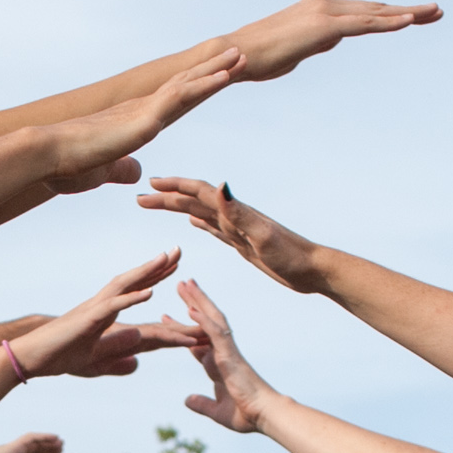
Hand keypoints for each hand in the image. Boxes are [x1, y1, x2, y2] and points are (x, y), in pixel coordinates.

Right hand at [8, 253, 185, 379]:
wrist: (31, 357)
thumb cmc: (59, 358)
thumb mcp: (96, 365)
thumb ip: (117, 362)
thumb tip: (137, 363)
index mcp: (107, 316)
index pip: (136, 295)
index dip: (155, 280)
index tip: (177, 268)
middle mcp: (103, 306)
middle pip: (134, 282)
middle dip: (157, 267)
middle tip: (178, 250)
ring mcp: (95, 311)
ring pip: (125, 287)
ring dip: (146, 273)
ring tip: (166, 259)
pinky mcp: (88, 321)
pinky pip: (112, 307)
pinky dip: (130, 299)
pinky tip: (149, 293)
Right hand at [45, 50, 245, 192]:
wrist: (46, 156)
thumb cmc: (66, 166)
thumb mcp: (104, 171)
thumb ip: (122, 169)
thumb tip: (137, 173)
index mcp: (135, 121)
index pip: (174, 102)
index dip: (196, 89)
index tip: (217, 78)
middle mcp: (142, 110)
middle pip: (185, 85)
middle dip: (212, 71)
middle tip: (237, 55)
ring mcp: (145, 111)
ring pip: (188, 85)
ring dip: (216, 70)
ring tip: (240, 55)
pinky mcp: (144, 119)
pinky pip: (181, 98)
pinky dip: (204, 85)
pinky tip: (225, 77)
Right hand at [138, 177, 322, 292]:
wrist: (313, 269)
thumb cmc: (292, 255)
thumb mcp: (263, 236)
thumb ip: (239, 212)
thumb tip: (220, 185)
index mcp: (235, 212)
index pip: (199, 192)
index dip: (174, 186)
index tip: (150, 183)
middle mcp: (234, 216)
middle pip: (193, 200)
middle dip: (166, 197)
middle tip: (140, 198)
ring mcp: (238, 230)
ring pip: (200, 212)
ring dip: (178, 207)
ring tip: (157, 204)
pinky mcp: (243, 243)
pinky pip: (216, 229)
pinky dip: (201, 223)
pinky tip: (193, 221)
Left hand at [173, 279, 273, 433]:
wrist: (264, 415)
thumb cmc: (246, 414)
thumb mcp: (217, 411)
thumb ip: (202, 404)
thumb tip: (187, 400)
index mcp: (219, 365)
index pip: (197, 342)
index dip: (183, 329)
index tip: (167, 317)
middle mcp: (223, 354)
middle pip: (206, 322)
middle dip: (193, 303)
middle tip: (180, 284)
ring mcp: (227, 352)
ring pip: (212, 320)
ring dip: (198, 301)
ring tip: (185, 284)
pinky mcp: (230, 356)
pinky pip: (215, 334)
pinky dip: (203, 322)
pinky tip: (190, 309)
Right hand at [229, 0, 441, 80]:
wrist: (236, 54)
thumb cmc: (260, 58)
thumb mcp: (298, 50)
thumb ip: (318, 42)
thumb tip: (331, 41)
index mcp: (321, 11)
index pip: (364, 13)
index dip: (391, 15)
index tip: (416, 17)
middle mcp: (327, 5)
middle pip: (376, 8)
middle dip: (409, 10)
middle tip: (437, 11)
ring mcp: (327, 14)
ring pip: (375, 13)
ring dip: (407, 13)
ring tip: (434, 13)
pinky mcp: (325, 27)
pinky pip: (364, 24)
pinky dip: (388, 22)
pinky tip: (409, 21)